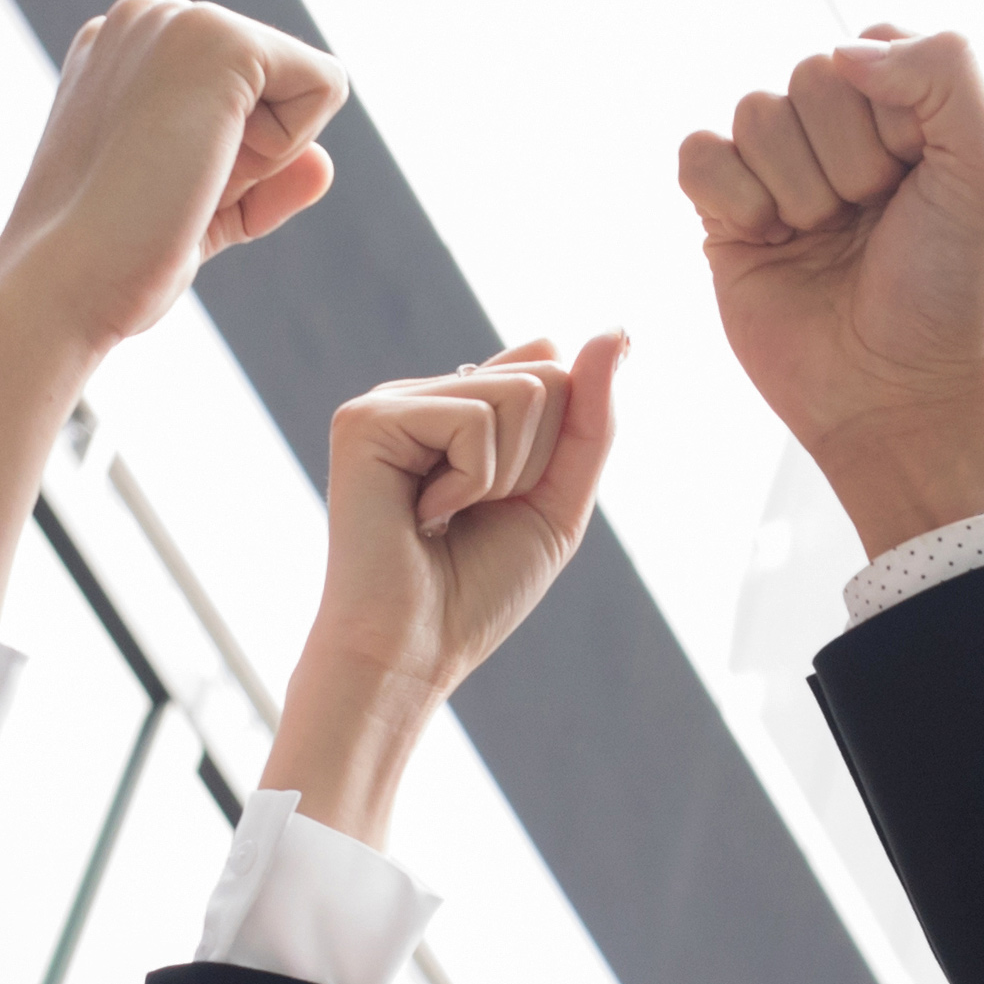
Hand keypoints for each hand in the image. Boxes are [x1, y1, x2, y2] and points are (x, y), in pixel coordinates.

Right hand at [0, 0, 344, 360]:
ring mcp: (178, 18)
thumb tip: (322, 163)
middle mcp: (145, 17)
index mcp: (122, 49)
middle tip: (171, 191)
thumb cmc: (113, 262)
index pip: (241, 92)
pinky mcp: (219, 37)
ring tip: (181, 177)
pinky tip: (209, 164)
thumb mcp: (201, 213)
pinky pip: (326, 85)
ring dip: (264, 154)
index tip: (159, 190)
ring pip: (304, 82)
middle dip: (250, 154)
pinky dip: (286, 147)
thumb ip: (262, 183)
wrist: (62, 280)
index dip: (230, 160)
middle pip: (277, 84)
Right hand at [261, 334, 623, 845]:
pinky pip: (475, 420)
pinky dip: (470, 483)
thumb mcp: (558, 499)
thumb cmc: (477, 588)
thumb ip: (591, 418)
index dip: (557, 448)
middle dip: (536, 463)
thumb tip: (616, 331)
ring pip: (520, 393)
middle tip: (474, 515)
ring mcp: (390, 400)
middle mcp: (424, 392)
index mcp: (461, 405)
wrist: (413, 652)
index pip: (556, 369)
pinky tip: (424, 514)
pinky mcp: (367, 420)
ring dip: (504, 475)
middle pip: (548, 376)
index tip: (509, 502)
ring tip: (446, 515)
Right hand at [676, 27, 983, 552]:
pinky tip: (769, 241)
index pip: (870, 46)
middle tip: (871, 219)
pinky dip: (734, 198)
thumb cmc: (952, 290)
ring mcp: (778, 167)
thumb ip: (946, 73)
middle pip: (807, 74)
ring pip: (754, 112)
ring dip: (798, 189)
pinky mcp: (722, 210)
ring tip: (826, 240)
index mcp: (907, 107)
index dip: (893, 114)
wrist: (893, 396)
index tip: (920, 178)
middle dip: (846, 158)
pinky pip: (697, 152)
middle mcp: (839, 128)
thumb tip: (841, 50)